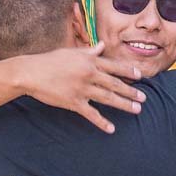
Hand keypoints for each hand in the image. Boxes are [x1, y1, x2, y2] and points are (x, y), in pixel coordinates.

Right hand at [19, 42, 145, 133]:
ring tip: (137, 110)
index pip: (114, 66)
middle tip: (144, 98)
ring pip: (108, 98)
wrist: (31, 73)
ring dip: (124, 105)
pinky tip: (111, 129)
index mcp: (89, 61)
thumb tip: (101, 46)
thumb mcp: (71, 52)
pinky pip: (91, 114)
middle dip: (131, 91)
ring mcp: (82, 89)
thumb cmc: (50, 61)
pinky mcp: (73, 102)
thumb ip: (89, 51)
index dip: (128, 72)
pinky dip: (102, 122)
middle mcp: (89, 74)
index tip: (140, 76)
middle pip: (115, 84)